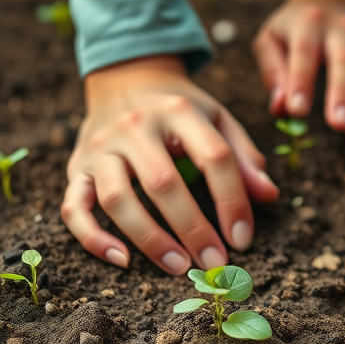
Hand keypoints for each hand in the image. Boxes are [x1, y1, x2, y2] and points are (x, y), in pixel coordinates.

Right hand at [61, 56, 278, 273]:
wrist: (125, 77)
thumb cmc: (181, 109)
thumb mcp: (218, 118)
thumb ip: (244, 156)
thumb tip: (270, 195)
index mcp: (179, 110)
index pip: (214, 157)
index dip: (232, 201)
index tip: (243, 239)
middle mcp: (134, 126)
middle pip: (163, 183)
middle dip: (192, 228)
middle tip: (214, 262)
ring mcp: (101, 147)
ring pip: (117, 199)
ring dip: (149, 239)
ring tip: (179, 266)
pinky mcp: (78, 168)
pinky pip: (74, 208)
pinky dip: (93, 238)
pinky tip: (123, 261)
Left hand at [253, 0, 344, 151]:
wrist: (336, 0)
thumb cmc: (296, 29)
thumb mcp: (272, 39)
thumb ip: (272, 71)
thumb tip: (280, 107)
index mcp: (310, 22)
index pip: (305, 51)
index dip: (302, 80)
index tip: (297, 111)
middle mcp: (344, 28)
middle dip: (344, 95)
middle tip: (338, 126)